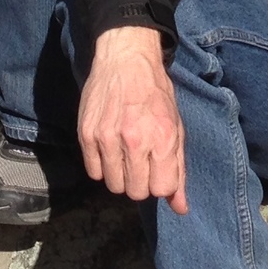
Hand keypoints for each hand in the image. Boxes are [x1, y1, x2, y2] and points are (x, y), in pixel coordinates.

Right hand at [79, 25, 187, 212]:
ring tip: (125, 155)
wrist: (125, 59)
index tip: (159, 169)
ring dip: (121, 176)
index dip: (161, 183)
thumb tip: (180, 209)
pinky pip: (94, 172)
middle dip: (141, 182)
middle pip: (137, 192)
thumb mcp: (176, 127)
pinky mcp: (87, 134)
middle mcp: (135, 139)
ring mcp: (108, 137)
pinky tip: (110, 148)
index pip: (161, 189)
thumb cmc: (156, 93)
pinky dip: (102, 166)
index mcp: (163, 137)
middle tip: (141, 162)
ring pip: (114, 186)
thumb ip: (179, 170)